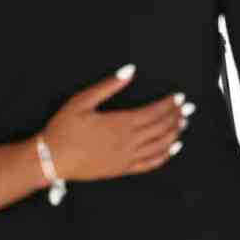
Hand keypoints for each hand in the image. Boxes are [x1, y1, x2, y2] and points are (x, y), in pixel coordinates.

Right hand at [41, 65, 191, 181]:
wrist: (52, 159)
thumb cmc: (63, 128)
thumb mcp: (82, 100)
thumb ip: (109, 85)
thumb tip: (129, 70)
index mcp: (120, 123)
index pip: (154, 112)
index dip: (169, 104)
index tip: (179, 97)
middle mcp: (128, 142)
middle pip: (160, 128)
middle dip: (176, 116)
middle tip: (187, 108)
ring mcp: (126, 158)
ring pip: (159, 146)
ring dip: (174, 133)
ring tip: (183, 124)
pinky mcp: (122, 170)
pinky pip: (150, 164)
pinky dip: (164, 155)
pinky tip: (172, 148)